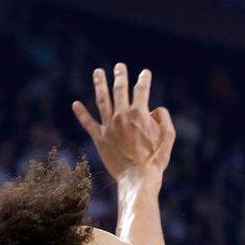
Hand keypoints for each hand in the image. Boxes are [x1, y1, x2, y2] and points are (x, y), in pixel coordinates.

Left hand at [72, 63, 176, 182]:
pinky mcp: (100, 138)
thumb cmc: (156, 159)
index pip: (141, 90)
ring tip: (98, 72)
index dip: (144, 79)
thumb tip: (155, 110)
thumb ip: (164, 118)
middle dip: (120, 76)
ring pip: (102, 100)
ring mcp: (109, 126)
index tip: (145, 73)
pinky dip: (81, 113)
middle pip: (119, 90)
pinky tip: (75, 104)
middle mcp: (122, 116)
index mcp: (140, 114)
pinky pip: (88, 123)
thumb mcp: (169, 137)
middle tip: (119, 66)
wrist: (138, 178)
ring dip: (99, 84)